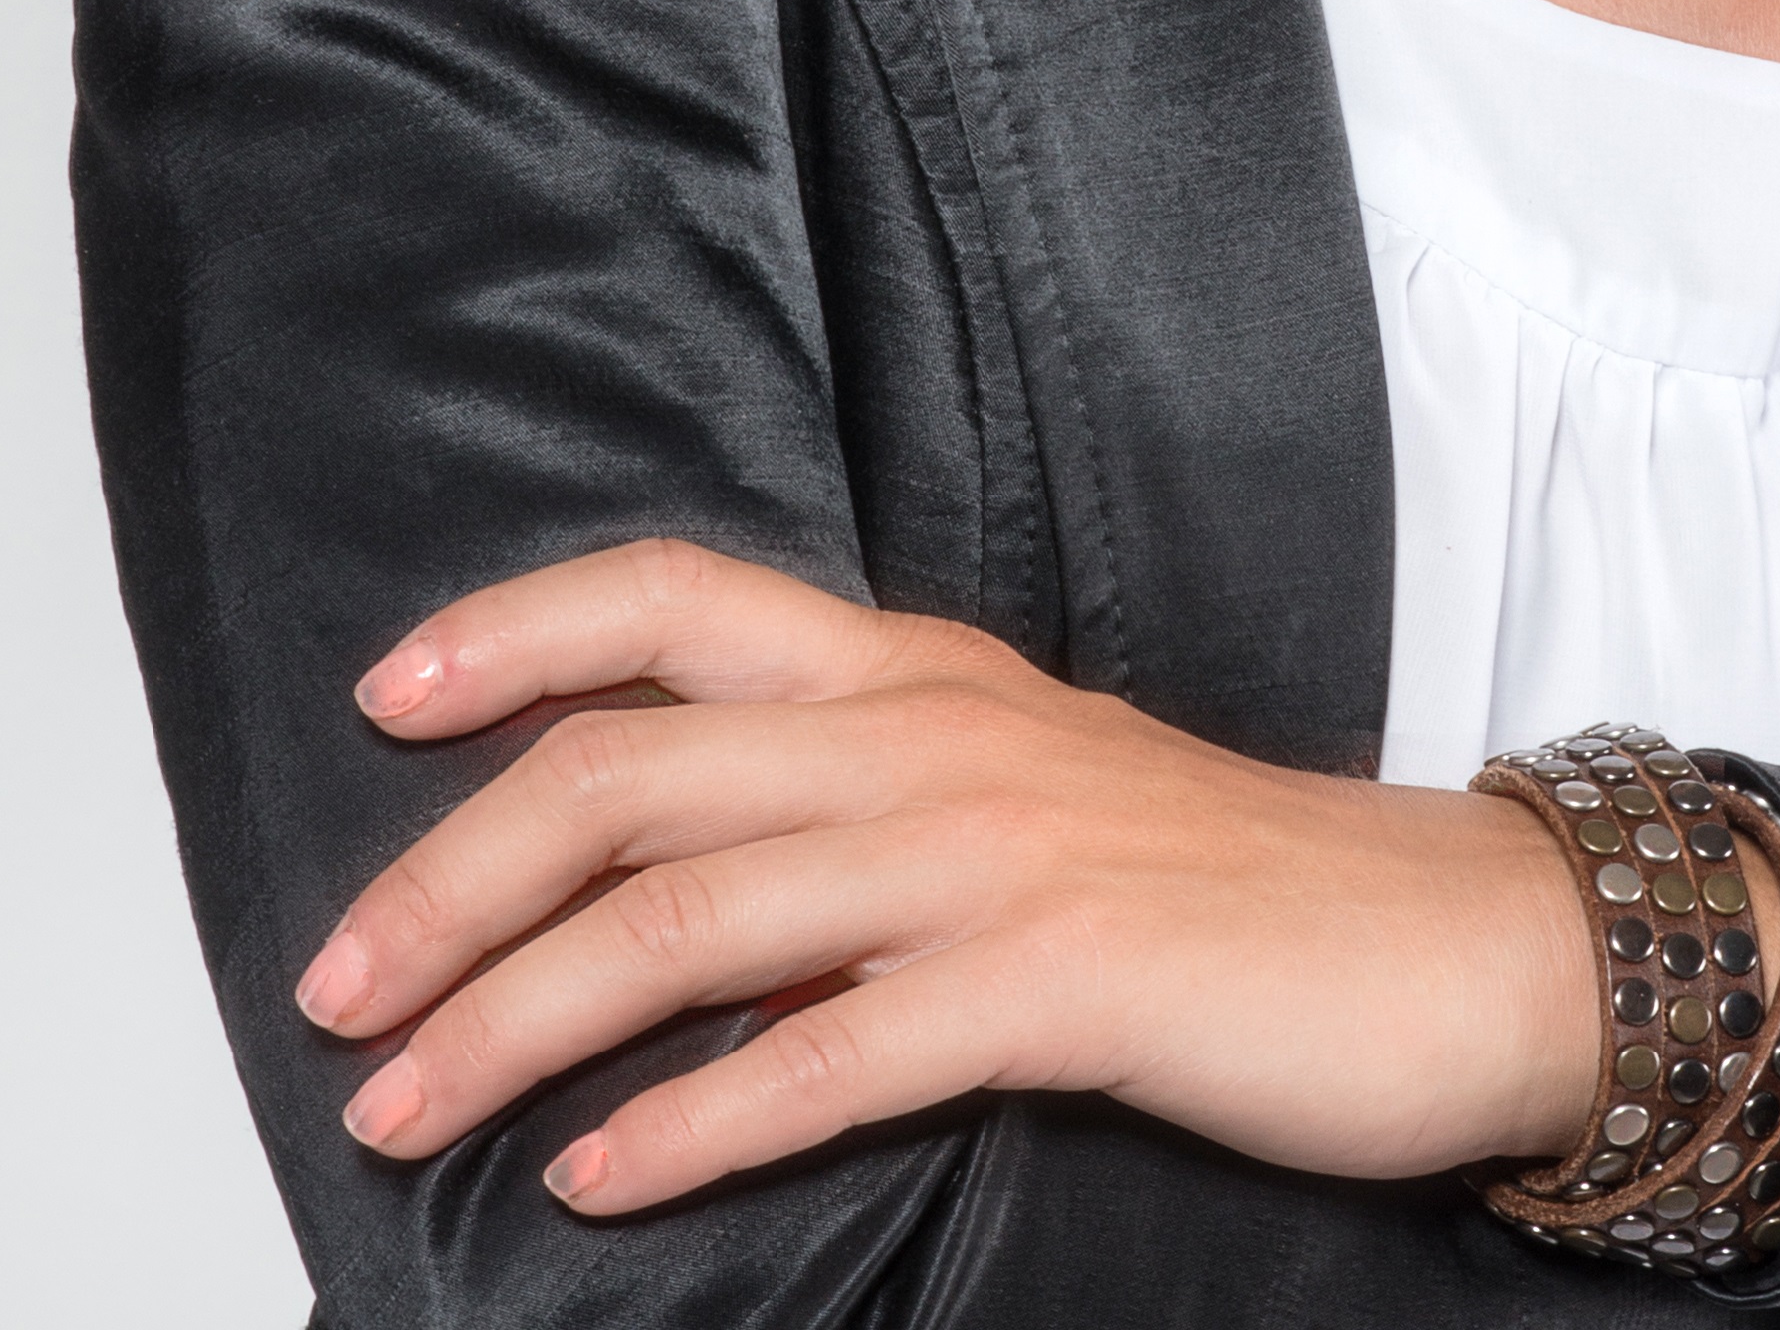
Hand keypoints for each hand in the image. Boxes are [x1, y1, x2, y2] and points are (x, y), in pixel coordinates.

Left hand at [291, 542, 1608, 1214]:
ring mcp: (997, 851)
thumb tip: (665, 915)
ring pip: (691, 919)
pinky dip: (694, 1124)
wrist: (1442, 941)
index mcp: (921, 672)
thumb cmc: (1220, 888)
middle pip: (632, 775)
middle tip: (337, 991)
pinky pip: (831, 1054)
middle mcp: (937, 734)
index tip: (387, 697)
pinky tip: (602, 1181)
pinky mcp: (1059, 978)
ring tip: (405, 1105)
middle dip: (454, 882)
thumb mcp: (1019, 800)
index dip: (520, 633)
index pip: (678, 599)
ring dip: (516, 1020)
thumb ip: (855, 824)